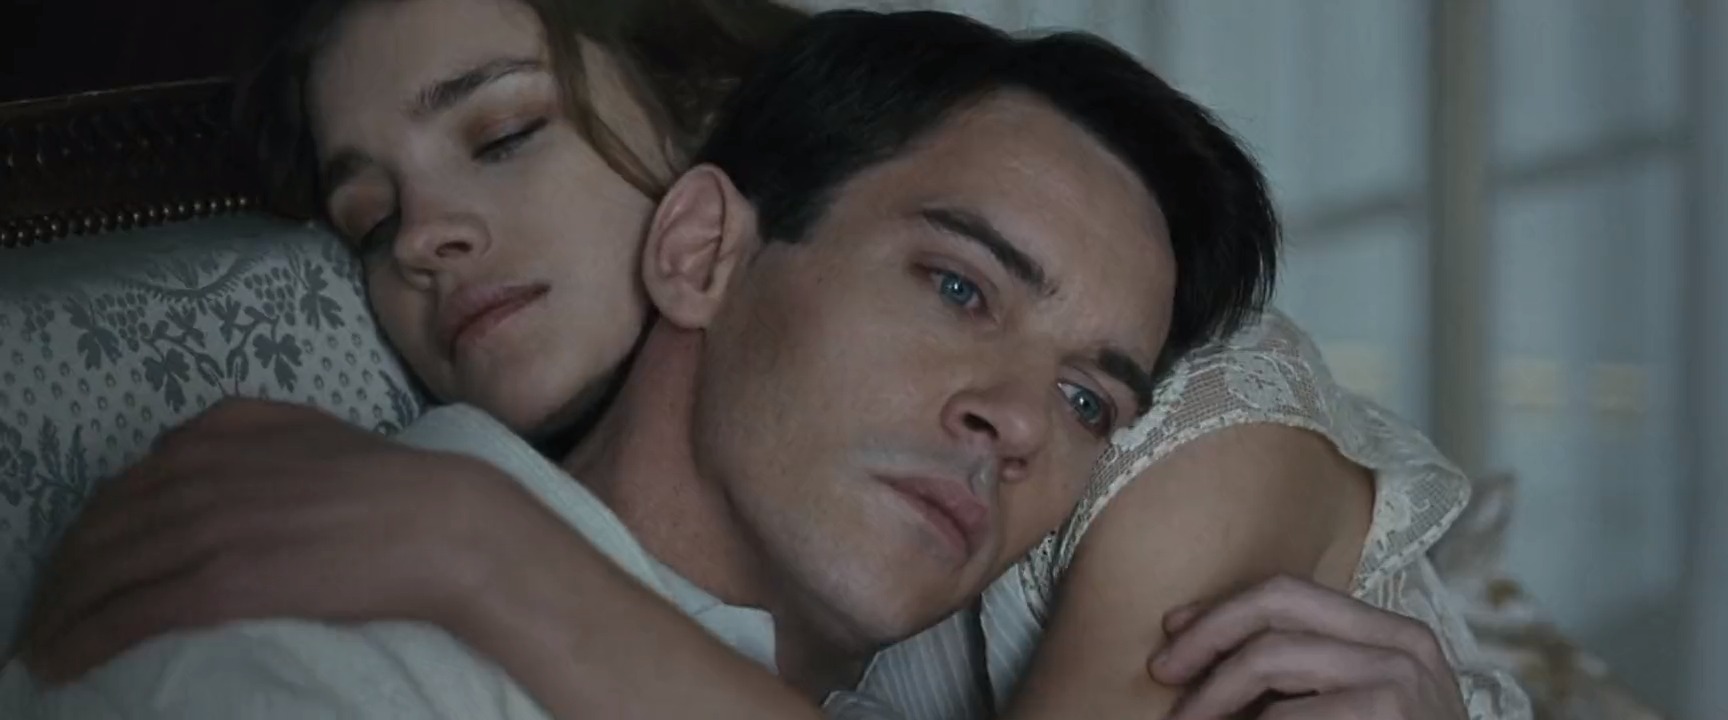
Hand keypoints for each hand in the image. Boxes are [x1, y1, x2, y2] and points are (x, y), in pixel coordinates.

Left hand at [22, 398, 556, 682]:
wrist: (439, 523)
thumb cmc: (392, 482)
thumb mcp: (314, 431)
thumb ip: (252, 430)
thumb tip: (197, 447)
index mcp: (217, 434)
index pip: (122, 488)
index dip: (88, 535)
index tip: (79, 570)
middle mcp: (195, 472)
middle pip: (97, 531)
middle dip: (62, 578)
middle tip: (49, 616)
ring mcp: (203, 527)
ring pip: (98, 573)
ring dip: (58, 614)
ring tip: (41, 647)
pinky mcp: (216, 582)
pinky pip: (124, 615)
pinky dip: (79, 640)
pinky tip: (56, 662)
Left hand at [1150, 575, 1467, 719]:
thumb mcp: (1366, 703)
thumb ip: (1308, 675)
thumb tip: (1202, 659)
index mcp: (1395, 635)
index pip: (1291, 594)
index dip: (1223, 610)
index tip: (1175, 632)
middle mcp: (1401, 645)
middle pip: (1276, 605)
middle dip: (1208, 634)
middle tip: (1162, 672)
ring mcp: (1397, 680)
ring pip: (1269, 658)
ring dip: (1211, 695)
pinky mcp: (1382, 715)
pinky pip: (1281, 717)